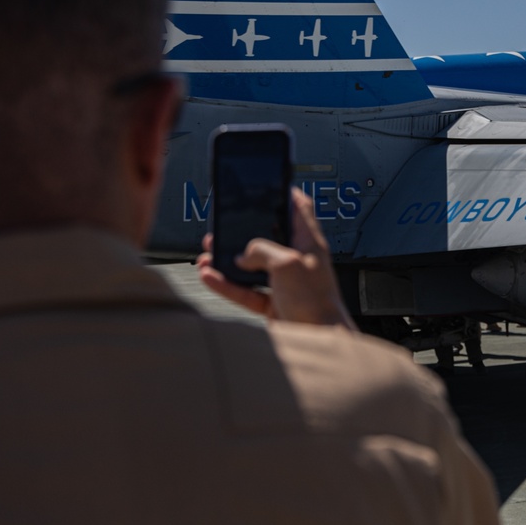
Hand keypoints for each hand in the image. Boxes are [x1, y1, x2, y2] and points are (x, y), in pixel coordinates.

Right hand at [198, 189, 356, 329]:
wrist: (317, 340)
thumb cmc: (315, 302)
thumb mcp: (287, 262)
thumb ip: (262, 250)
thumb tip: (244, 254)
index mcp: (309, 243)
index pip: (300, 210)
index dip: (285, 195)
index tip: (269, 184)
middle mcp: (297, 261)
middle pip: (267, 239)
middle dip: (242, 233)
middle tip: (222, 226)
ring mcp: (285, 283)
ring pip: (251, 266)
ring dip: (227, 260)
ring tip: (208, 254)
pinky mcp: (274, 304)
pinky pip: (245, 291)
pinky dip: (227, 285)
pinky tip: (210, 277)